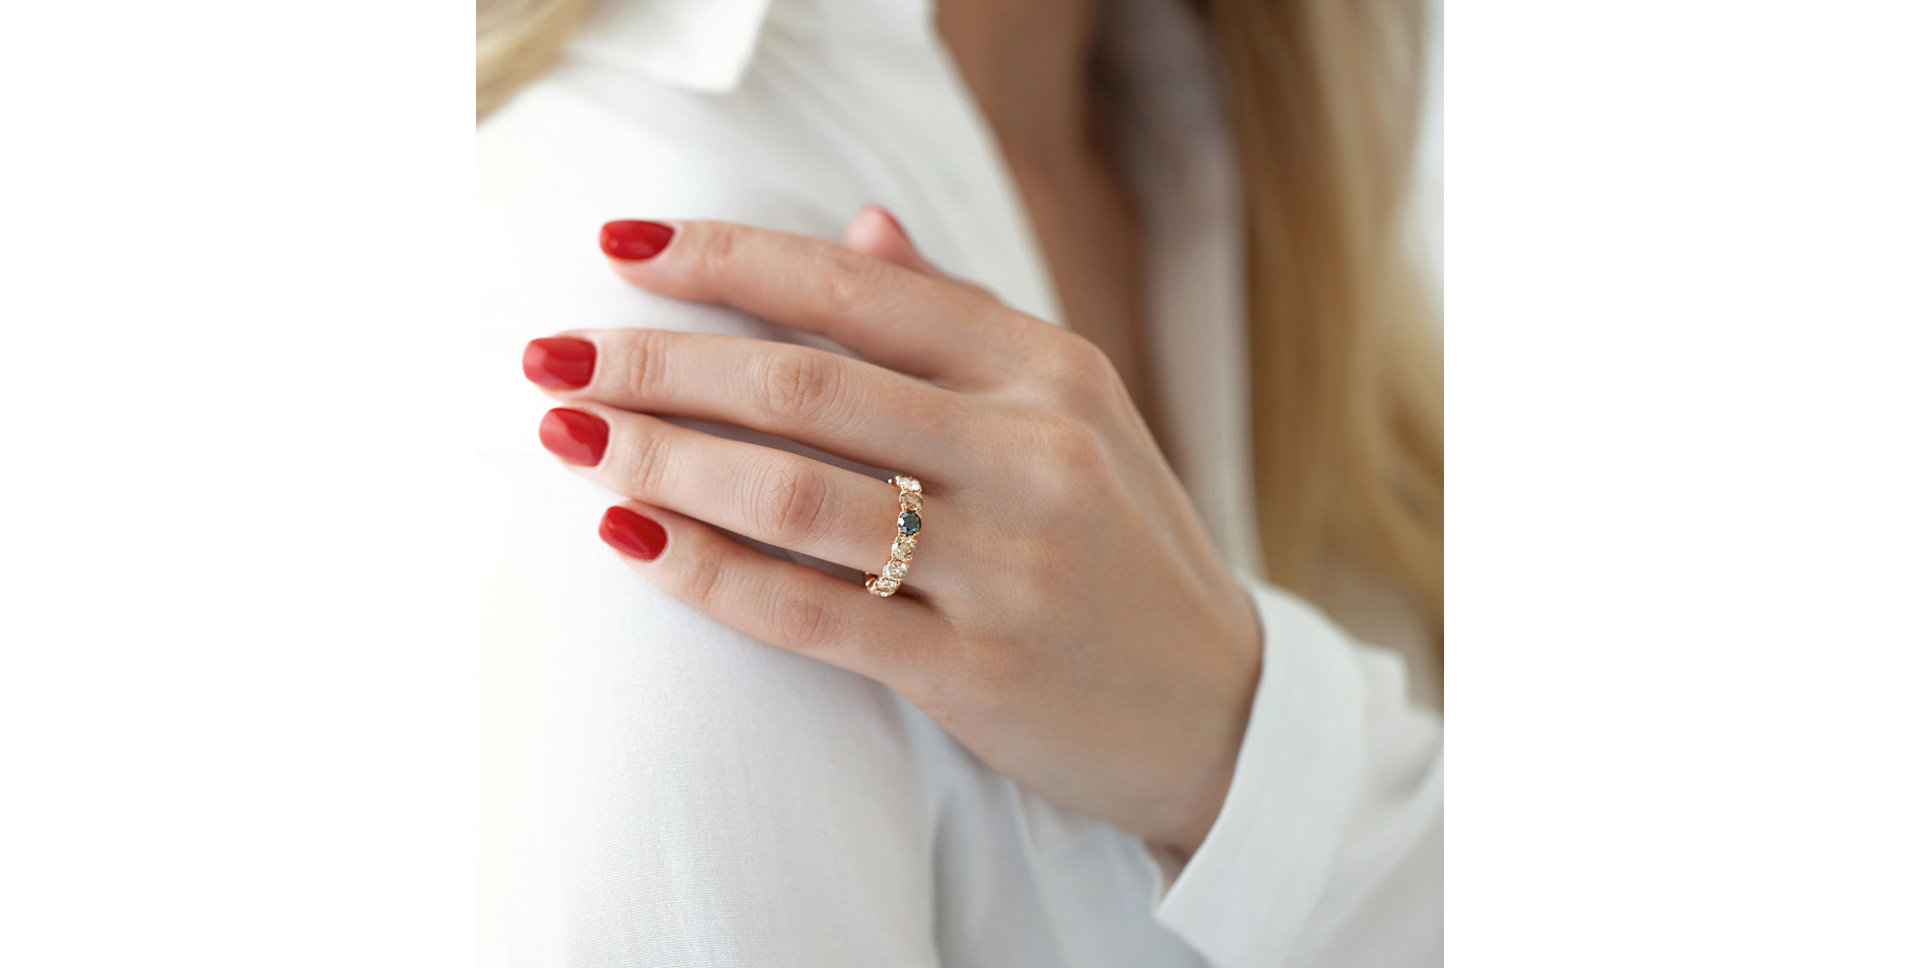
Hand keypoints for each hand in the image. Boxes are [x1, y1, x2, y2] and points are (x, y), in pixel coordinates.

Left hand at [522, 208, 1260, 855]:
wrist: (1220, 712)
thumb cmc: (1122, 547)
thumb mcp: (1074, 411)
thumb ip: (961, 322)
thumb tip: (854, 231)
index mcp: (1049, 370)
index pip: (857, 290)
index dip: (727, 260)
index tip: (622, 248)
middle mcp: (1031, 453)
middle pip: (805, 384)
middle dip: (659, 359)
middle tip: (553, 354)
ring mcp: (1006, 566)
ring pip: (793, 494)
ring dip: (661, 458)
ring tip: (570, 435)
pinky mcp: (974, 672)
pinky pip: (807, 612)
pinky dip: (706, 572)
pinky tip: (630, 540)